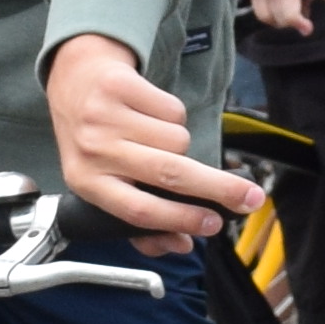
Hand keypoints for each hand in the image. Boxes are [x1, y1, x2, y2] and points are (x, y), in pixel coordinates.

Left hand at [42, 32, 256, 250]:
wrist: (75, 79)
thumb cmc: (95, 138)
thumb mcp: (104, 181)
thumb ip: (140, 219)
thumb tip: (182, 244)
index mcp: (87, 183)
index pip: (139, 210)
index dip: (181, 219)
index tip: (214, 225)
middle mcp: (93, 151)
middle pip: (168, 174)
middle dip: (217, 188)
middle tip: (249, 198)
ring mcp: (104, 117)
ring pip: (177, 140)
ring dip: (180, 143)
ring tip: (157, 136)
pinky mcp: (119, 86)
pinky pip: (173, 109)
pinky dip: (173, 114)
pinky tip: (151, 111)